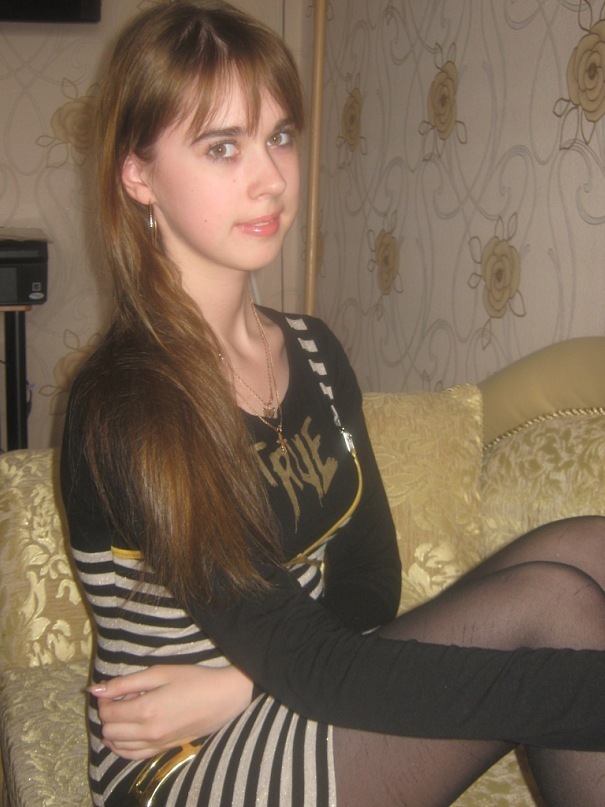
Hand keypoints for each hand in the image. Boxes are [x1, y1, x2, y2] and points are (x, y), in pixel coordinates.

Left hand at [88, 664, 253, 759]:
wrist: (224, 697)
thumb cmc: (194, 679)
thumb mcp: (160, 673)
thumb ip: (125, 682)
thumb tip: (94, 689)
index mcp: (145, 710)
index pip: (108, 712)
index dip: (105, 698)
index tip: (115, 688)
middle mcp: (148, 733)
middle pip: (109, 730)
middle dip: (109, 713)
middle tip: (124, 697)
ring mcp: (156, 744)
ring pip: (118, 745)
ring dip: (115, 729)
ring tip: (128, 712)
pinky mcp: (164, 750)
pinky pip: (132, 755)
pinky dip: (123, 745)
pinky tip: (129, 732)